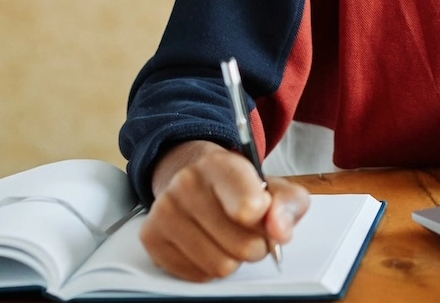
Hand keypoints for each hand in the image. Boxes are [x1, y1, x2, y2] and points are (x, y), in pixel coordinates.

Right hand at [140, 140, 309, 280]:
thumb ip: (288, 203)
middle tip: (250, 230)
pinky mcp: (151, 237)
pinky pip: (197, 275)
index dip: (266, 221)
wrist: (192, 174)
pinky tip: (207, 243)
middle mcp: (186, 184)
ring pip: (219, 267)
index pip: (249, 208)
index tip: (263, 213)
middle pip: (241, 247)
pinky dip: (208, 266)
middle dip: (255, 245)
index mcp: (220, 165)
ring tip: (228, 235)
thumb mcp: (273, 184)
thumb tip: (280, 231)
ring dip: (232, 258)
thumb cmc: (237, 185)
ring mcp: (165, 211)